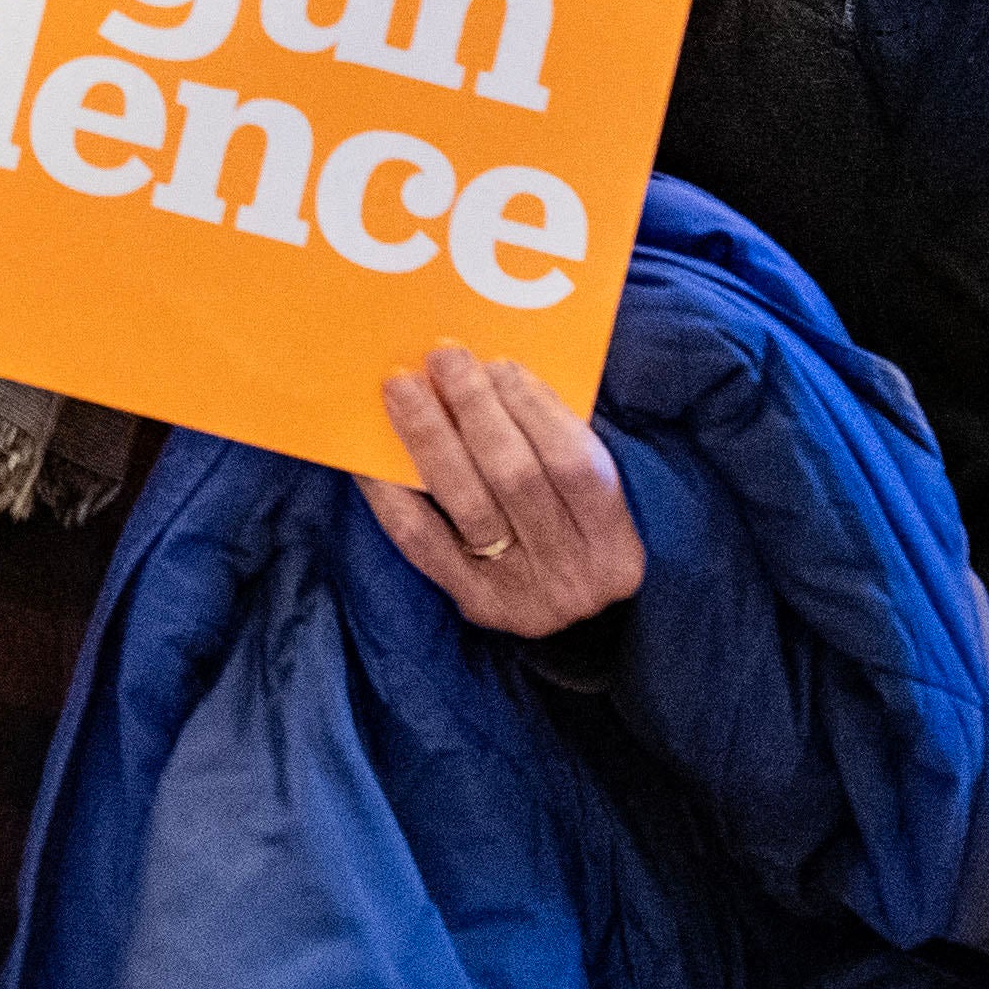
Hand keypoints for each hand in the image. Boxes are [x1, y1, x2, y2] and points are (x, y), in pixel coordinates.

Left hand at [360, 345, 644, 636]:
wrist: (574, 632)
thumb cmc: (576, 538)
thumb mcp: (592, 507)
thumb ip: (558, 447)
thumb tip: (492, 373)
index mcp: (614, 545)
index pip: (576, 464)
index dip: (536, 408)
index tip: (499, 363)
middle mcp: (571, 574)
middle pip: (516, 476)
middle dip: (475, 408)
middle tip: (442, 357)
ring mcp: (518, 595)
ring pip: (466, 502)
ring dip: (430, 435)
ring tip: (403, 387)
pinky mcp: (469, 604)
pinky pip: (420, 540)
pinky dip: (392, 492)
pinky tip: (373, 454)